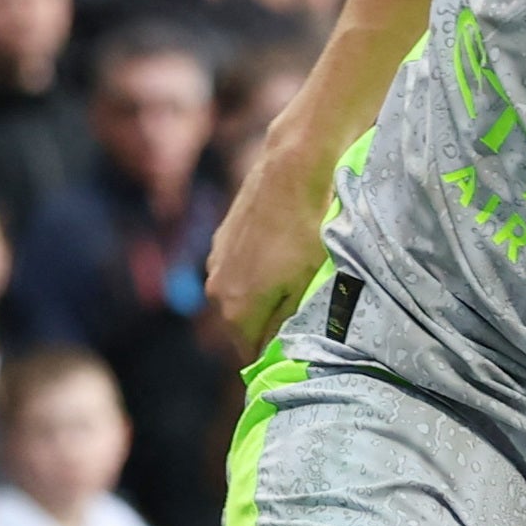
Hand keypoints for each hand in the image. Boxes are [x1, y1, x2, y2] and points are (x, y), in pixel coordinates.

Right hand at [203, 136, 332, 355]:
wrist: (292, 169)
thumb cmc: (309, 230)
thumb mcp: (310, 285)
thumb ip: (288, 322)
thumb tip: (275, 348)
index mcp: (237, 309)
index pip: (250, 353)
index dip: (273, 356)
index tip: (296, 354)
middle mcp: (217, 290)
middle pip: (243, 325)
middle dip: (268, 327)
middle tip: (304, 320)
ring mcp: (216, 261)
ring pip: (240, 296)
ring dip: (262, 298)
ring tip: (296, 285)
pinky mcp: (222, 237)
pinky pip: (239, 270)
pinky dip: (257, 272)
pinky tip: (282, 258)